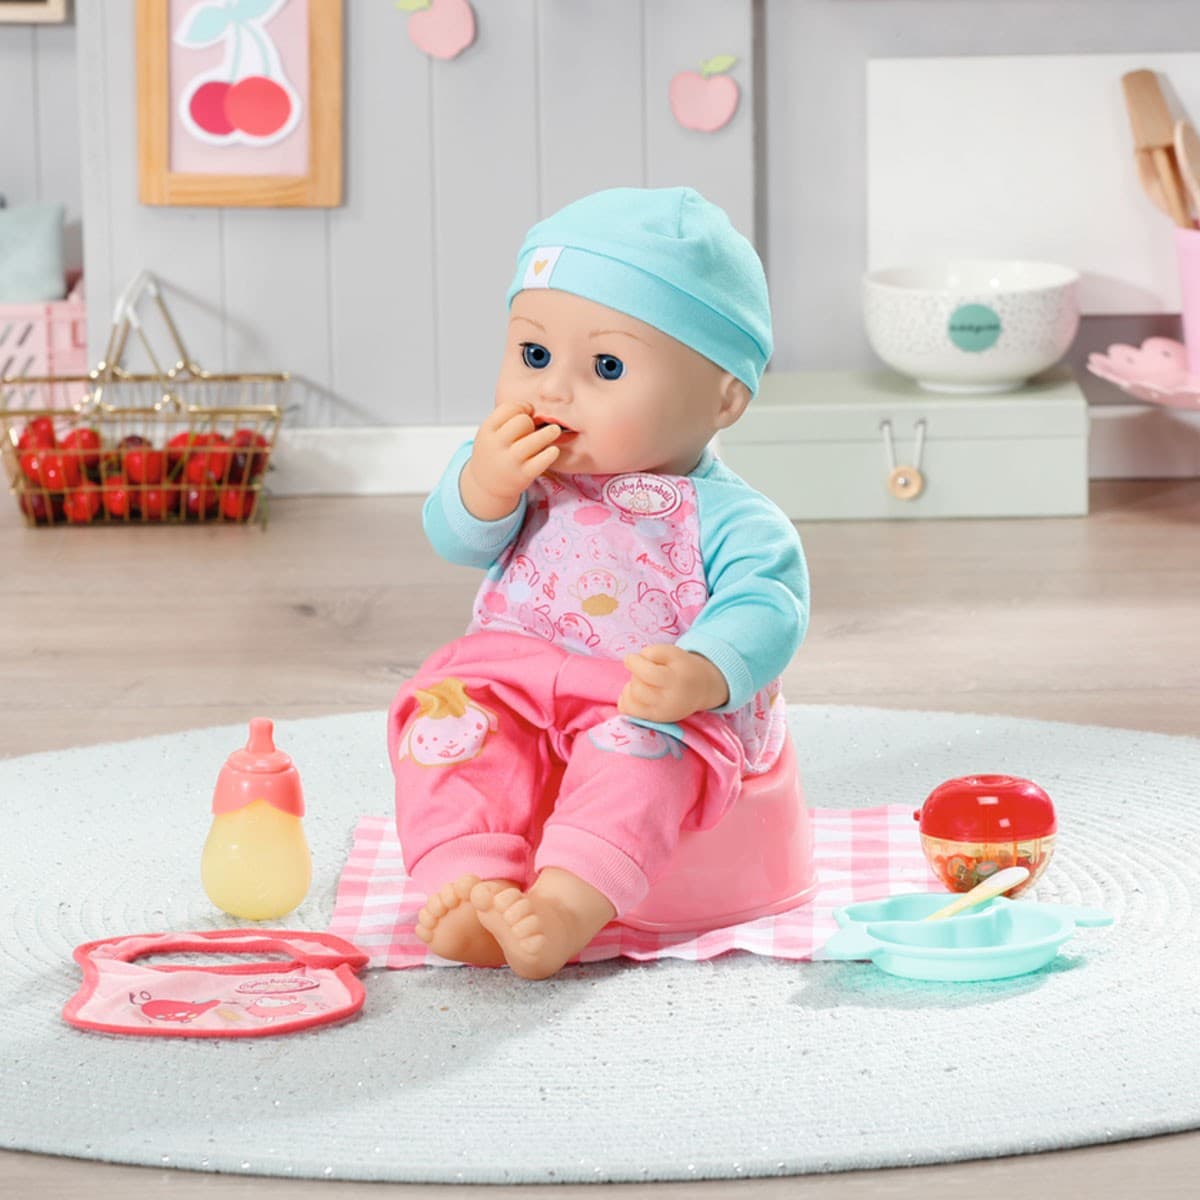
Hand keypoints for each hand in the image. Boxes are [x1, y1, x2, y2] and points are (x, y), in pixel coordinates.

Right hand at [459, 400, 562, 520]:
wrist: (486, 486)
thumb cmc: (493, 454)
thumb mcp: (490, 434)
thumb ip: (506, 419)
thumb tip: (532, 407)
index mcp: (487, 431)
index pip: (508, 408)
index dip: (522, 407)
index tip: (528, 413)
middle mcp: (496, 445)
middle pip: (522, 421)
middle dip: (531, 422)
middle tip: (534, 429)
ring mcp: (510, 461)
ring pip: (534, 439)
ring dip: (549, 433)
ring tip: (555, 431)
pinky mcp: (523, 475)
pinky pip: (542, 460)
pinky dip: (550, 453)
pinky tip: (553, 450)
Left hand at [618, 644, 729, 723]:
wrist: (700, 690)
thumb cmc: (682, 667)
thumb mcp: (673, 652)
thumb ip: (652, 652)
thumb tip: (631, 662)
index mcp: (675, 681)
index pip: (649, 674)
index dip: (634, 664)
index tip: (630, 657)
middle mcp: (668, 701)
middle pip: (638, 689)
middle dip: (634, 675)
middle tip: (643, 670)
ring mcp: (660, 714)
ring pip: (631, 702)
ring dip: (630, 687)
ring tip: (643, 681)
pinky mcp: (653, 720)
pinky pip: (628, 711)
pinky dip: (626, 700)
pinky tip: (636, 692)